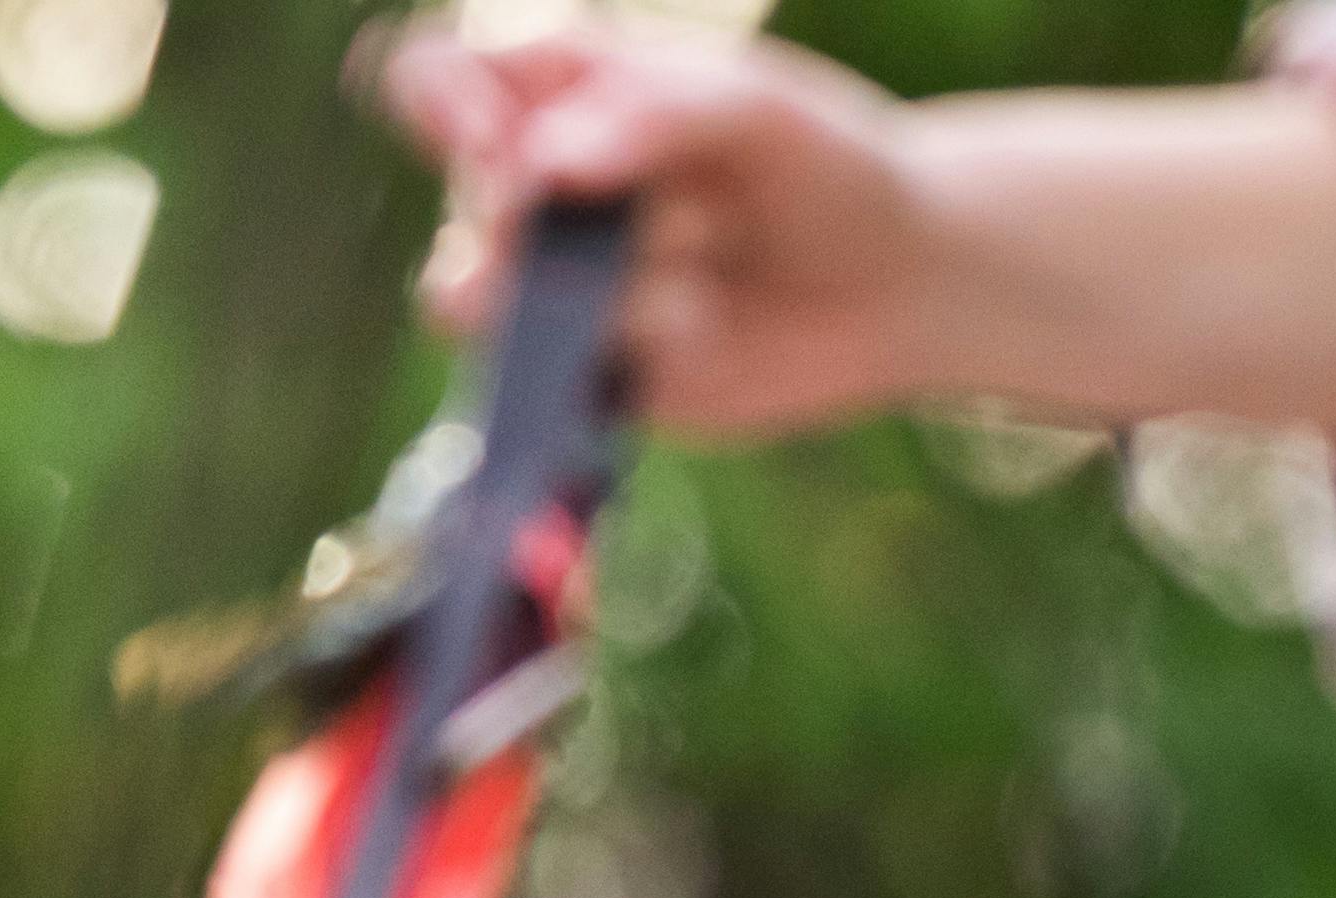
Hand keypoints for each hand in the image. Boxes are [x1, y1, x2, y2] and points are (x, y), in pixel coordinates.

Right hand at [371, 21, 950, 441]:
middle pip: (470, 199)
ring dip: (585, 296)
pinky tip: (705, 334)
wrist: (900, 287)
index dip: (439, 105)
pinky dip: (627, 355)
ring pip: (489, 301)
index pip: (436, 80)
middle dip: (545, 219)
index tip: (496, 137)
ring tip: (690, 291)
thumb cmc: (825, 167)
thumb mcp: (755, 110)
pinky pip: (556, 380)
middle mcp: (539, 192)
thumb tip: (538, 163)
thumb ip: (651, 116)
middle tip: (647, 218)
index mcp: (559, 95)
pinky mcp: (591, 376)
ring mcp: (556, 292)